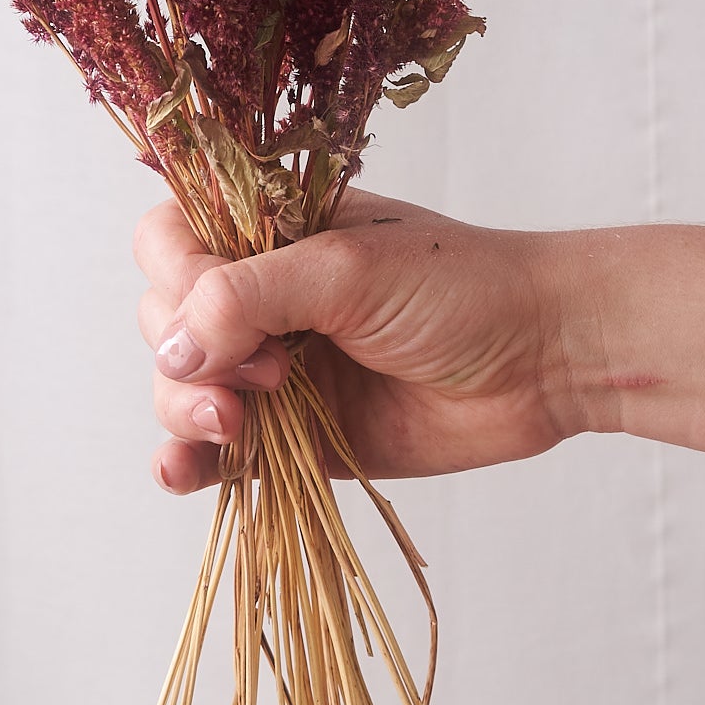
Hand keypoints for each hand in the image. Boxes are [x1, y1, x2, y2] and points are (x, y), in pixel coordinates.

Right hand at [134, 189, 578, 493]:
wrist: (540, 359)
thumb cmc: (459, 288)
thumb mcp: (349, 270)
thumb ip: (251, 296)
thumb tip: (172, 347)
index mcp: (272, 231)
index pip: (170, 240)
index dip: (176, 278)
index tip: (215, 313)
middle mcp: (263, 295)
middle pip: (164, 321)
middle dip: (187, 355)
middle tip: (270, 373)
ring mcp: (274, 368)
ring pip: (181, 388)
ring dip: (185, 410)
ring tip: (237, 427)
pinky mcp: (292, 435)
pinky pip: (216, 454)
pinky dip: (186, 463)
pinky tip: (181, 473)